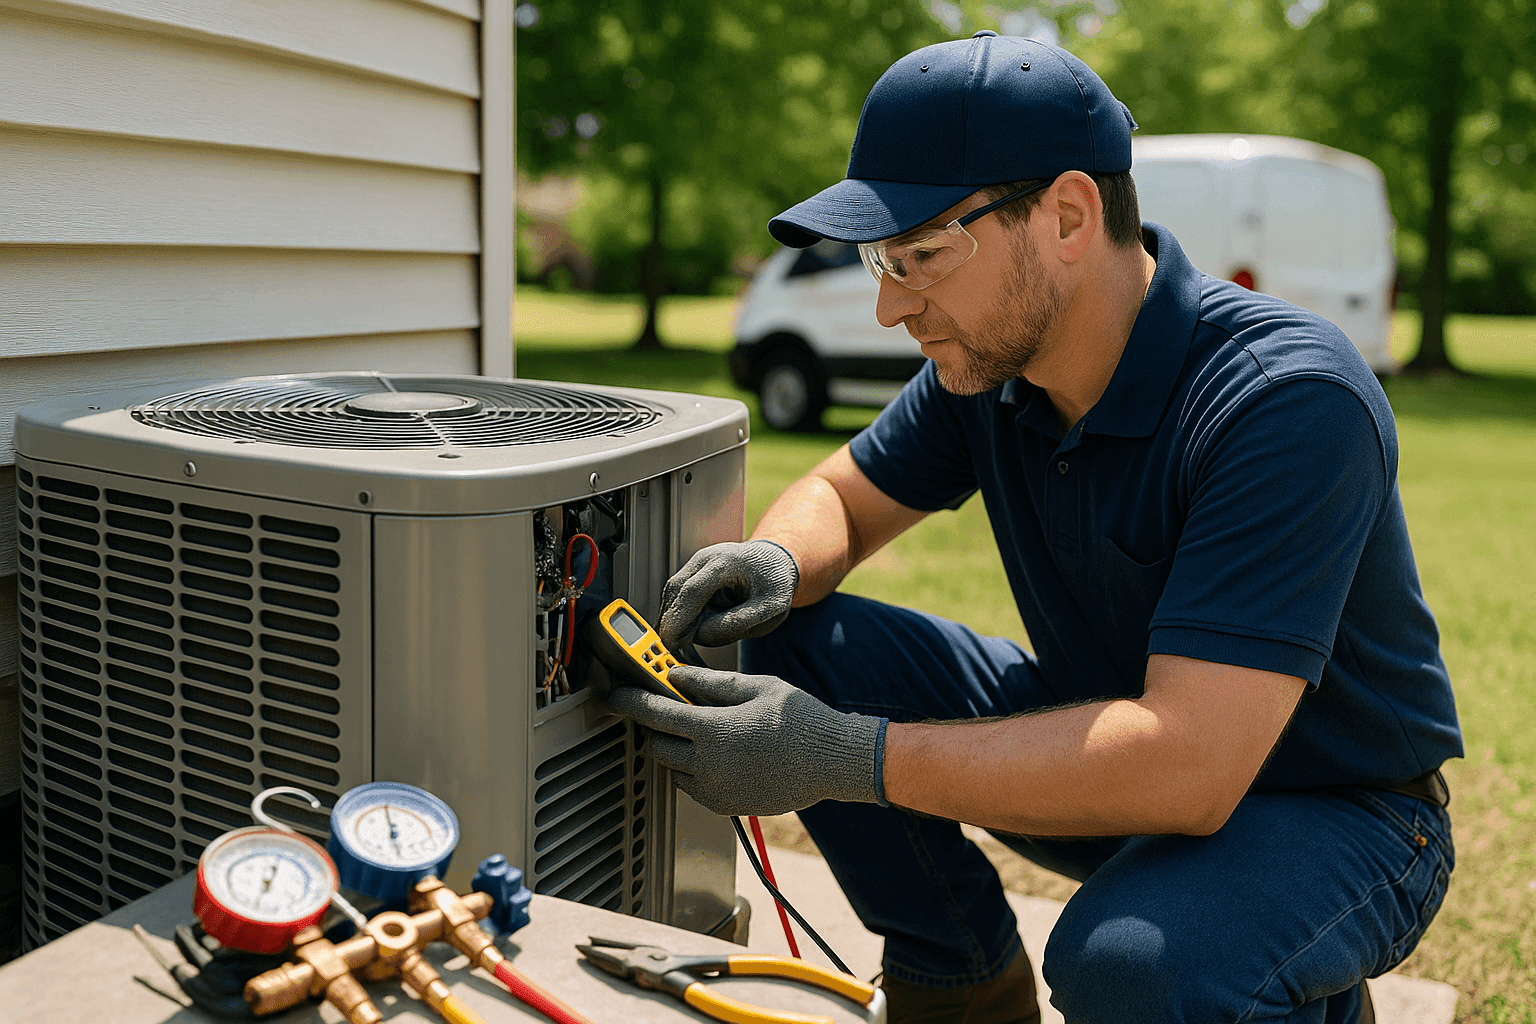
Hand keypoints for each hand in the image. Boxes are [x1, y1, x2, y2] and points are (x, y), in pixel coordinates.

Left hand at [604, 665, 886, 816]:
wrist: (832, 761)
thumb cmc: (800, 719)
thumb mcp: (755, 687)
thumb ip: (710, 684)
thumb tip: (674, 675)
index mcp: (713, 730)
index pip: (654, 713)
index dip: (630, 700)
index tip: (616, 693)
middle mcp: (708, 765)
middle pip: (657, 744)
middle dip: (657, 725)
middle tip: (672, 708)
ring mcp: (715, 790)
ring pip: (673, 767)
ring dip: (676, 747)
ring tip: (707, 730)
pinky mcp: (725, 805)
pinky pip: (691, 786)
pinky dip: (693, 769)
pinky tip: (721, 752)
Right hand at [659, 540, 799, 647]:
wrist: (775, 562)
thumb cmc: (774, 585)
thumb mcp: (768, 609)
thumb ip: (735, 624)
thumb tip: (698, 636)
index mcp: (726, 562)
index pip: (692, 591)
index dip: (677, 620)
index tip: (670, 645)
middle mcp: (705, 558)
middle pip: (675, 593)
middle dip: (674, 623)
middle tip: (682, 650)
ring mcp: (695, 564)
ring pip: (673, 597)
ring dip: (680, 620)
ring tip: (705, 634)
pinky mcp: (692, 573)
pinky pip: (678, 598)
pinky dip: (683, 615)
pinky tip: (699, 628)